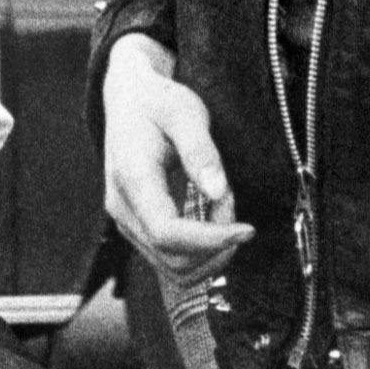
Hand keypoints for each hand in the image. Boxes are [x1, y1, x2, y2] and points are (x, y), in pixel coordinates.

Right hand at [97, 33, 248, 271]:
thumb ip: (201, 151)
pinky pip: (169, 260)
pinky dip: (200, 252)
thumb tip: (218, 192)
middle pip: (171, 258)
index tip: (246, 229)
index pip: (166, 232)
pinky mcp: (138, 228)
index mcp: (132, 178)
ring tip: (226, 211)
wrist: (128, 100)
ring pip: (172, 268)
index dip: (210, 239)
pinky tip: (215, 221)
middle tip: (237, 209)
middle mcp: (123, 208)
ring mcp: (127, 222)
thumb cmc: (158, 102)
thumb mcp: (184, 112)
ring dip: (210, 253)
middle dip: (216, 247)